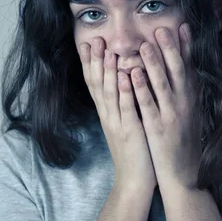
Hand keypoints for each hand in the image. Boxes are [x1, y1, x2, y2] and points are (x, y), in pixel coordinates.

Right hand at [79, 36, 156, 194]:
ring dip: (107, 71)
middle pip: (97, 84)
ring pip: (109, 93)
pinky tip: (125, 76)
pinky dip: (125, 91)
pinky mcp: (130, 132)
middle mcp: (108, 116)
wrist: (134, 181)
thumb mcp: (124, 124)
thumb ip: (121, 105)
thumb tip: (121, 83)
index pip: (94, 84)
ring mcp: (117, 123)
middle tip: (94, 39)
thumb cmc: (134, 151)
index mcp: (107, 113)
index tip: (87, 43)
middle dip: (95, 61)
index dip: (89, 63)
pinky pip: (126, 108)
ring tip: (107, 51)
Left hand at [131, 23, 200, 190]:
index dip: (186, 46)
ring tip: (146, 44)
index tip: (182, 25)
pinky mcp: (158, 128)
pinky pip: (148, 105)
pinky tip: (132, 74)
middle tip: (162, 28)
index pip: (189, 67)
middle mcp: (184, 104)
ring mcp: (171, 115)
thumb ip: (187, 92)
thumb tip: (185, 69)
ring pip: (163, 84)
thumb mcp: (191, 114)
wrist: (185, 176)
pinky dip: (141, 88)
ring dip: (155, 63)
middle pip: (178, 71)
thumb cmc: (185, 142)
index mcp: (191, 98)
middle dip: (170, 48)